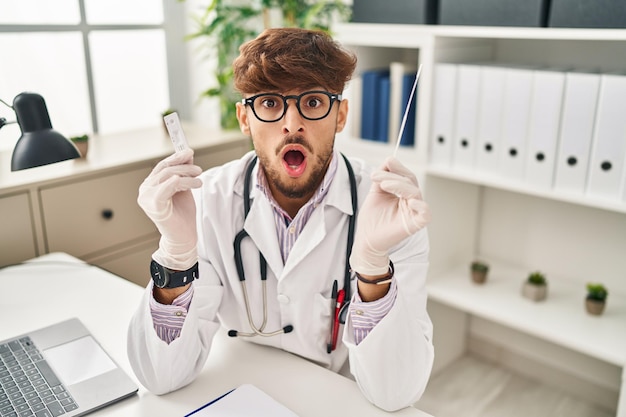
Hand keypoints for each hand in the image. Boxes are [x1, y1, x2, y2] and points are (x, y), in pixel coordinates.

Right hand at [137, 149, 202, 269]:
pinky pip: (166, 188)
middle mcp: (145, 190)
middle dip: (184, 166)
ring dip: (187, 176)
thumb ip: (183, 173)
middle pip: (165, 170)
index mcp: (150, 186)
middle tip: (198, 169)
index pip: (162, 166)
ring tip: (199, 181)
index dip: (175, 157)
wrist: (183, 237)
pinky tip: (190, 183)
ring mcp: (147, 198)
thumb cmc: (182, 215)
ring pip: (168, 177)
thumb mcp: (184, 189)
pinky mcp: (154, 206)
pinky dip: (178, 183)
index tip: (189, 151)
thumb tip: (188, 156)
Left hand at [350, 157, 429, 275]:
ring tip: (383, 185)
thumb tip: (389, 160)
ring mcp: (414, 212)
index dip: (398, 168)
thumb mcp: (375, 192)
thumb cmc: (372, 219)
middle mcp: (411, 202)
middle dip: (395, 175)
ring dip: (399, 185)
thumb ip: (382, 176)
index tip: (387, 161)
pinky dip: (421, 206)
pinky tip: (410, 202)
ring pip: (415, 192)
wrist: (366, 239)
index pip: (406, 176)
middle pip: (410, 182)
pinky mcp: (415, 224)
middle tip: (377, 175)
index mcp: (403, 194)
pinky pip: (426, 213)